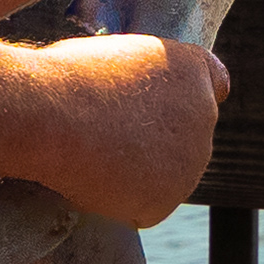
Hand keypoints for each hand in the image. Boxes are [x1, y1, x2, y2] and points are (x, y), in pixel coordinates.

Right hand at [23, 35, 231, 227]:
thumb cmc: (67, 78)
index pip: (214, 83)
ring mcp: (191, 160)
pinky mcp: (167, 200)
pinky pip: (144, 207)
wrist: (49, 115)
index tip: (162, 106)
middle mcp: (204, 113)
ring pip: (165, 175)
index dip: (185, 97)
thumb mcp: (115, 56)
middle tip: (105, 136)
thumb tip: (137, 106)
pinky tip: (92, 179)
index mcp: (192, 69)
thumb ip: (144, 78)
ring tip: (92, 153)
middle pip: (185, 137)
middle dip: (154, 142)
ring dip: (137, 173)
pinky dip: (120, 202)